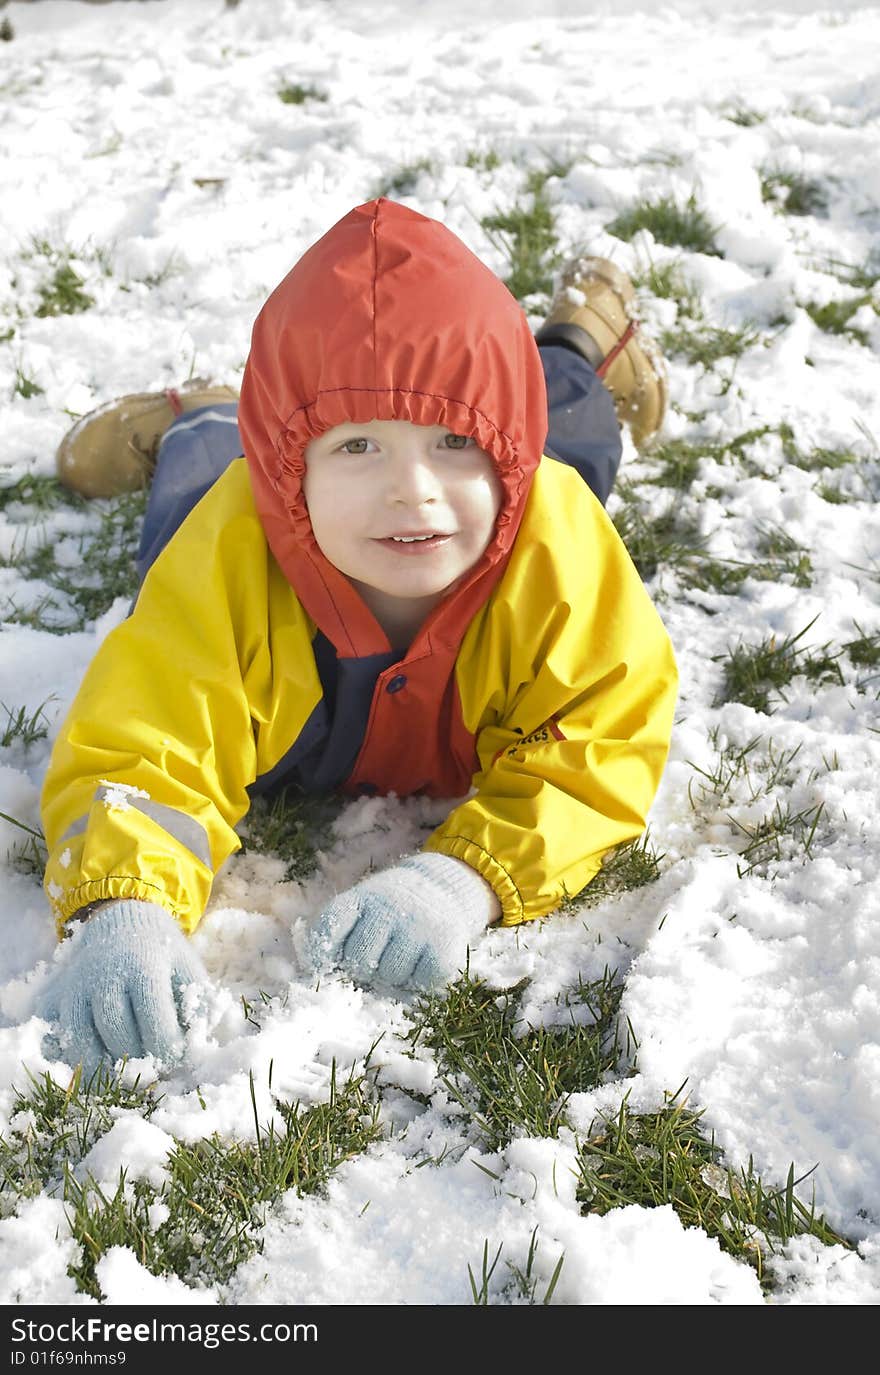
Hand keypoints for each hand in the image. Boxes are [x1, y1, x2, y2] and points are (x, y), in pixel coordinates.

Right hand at [34, 900, 207, 1074]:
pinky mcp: (53, 995)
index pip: (153, 1018)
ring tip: (118, 1075)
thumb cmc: (160, 953)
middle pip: (115, 1031)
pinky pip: (49, 1033)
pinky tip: (87, 1062)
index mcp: (143, 966)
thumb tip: (197, 1047)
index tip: (174, 1059)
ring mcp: (73, 986)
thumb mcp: (188, 968)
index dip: (166, 1048)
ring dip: (99, 1067)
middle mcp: (103, 974)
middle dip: (135, 1060)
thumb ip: (199, 1005)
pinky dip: (64, 1054)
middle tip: (148, 1069)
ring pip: (78, 1038)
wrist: (120, 919)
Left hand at [308, 853, 497, 989]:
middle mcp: (389, 907)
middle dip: (362, 970)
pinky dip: (420, 982)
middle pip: (358, 961)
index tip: (325, 967)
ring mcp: (418, 924)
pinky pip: (422, 982)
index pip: (330, 927)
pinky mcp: (444, 943)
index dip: (321, 954)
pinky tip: (421, 965)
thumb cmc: (392, 910)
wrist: (442, 888)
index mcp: (362, 898)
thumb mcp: (362, 907)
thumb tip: (314, 977)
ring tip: (401, 959)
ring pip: (390, 976)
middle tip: (375, 962)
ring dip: (393, 977)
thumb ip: (337, 935)